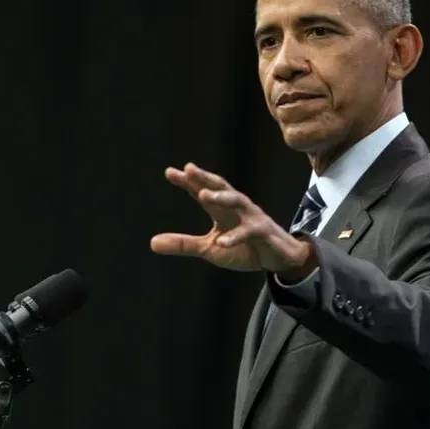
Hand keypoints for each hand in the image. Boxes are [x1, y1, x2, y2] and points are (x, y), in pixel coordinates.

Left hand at [150, 162, 316, 276]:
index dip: (187, 181)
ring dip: (221, 196)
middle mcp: (236, 208)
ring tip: (204, 194)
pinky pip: (249, 231)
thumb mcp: (209, 249)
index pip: (202, 190)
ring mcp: (252, 218)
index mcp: (221, 209)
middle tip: (189, 169)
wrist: (278, 259)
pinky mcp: (263, 232)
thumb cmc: (243, 248)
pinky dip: (235, 236)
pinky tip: (221, 241)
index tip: (170, 172)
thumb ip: (183, 244)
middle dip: (205, 178)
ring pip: (237, 201)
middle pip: (220, 187)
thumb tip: (152, 243)